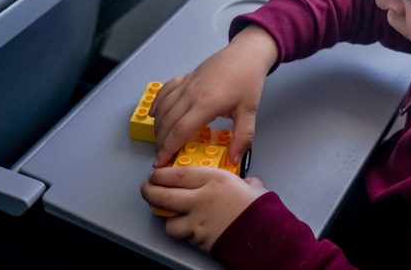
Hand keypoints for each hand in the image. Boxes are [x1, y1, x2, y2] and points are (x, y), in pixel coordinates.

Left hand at [141, 167, 267, 251]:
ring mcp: (197, 221)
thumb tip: (245, 183)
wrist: (264, 235)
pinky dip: (181, 231)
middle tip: (147, 188)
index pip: (177, 173)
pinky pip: (181, 234)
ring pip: (168, 219)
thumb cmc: (261, 210)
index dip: (161, 173)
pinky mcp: (198, 239)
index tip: (156, 172)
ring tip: (167, 213)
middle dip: (150, 191)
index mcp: (215, 179)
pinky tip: (185, 227)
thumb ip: (243, 182)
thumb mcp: (252, 186)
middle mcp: (201, 198)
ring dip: (165, 216)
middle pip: (163, 194)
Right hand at [150, 26, 279, 165]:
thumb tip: (234, 160)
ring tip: (159, 141)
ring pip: (164, 107)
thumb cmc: (248, 81)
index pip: (179, 132)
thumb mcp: (249, 111)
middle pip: (168, 122)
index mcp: (206, 104)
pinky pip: (165, 91)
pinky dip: (157, 103)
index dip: (168, 149)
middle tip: (160, 157)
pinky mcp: (186, 76)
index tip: (160, 163)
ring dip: (158, 126)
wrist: (247, 53)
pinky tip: (154, 114)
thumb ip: (242, 137)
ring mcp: (186, 83)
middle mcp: (191, 94)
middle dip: (161, 142)